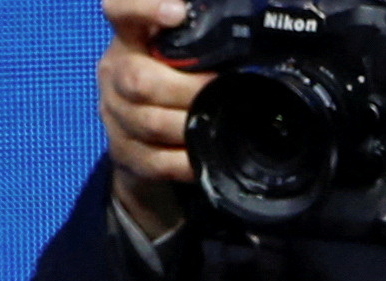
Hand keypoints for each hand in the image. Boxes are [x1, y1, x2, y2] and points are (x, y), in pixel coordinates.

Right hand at [100, 0, 204, 236]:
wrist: (138, 126)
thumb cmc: (173, 72)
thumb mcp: (181, 44)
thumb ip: (202, 31)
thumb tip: (271, 13)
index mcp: (130, 36)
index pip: (121, 10)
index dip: (145, 9)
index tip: (179, 13)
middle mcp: (115, 71)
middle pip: (137, 80)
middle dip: (186, 88)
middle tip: (220, 88)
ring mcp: (113, 113)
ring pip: (147, 122)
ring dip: (188, 124)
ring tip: (219, 120)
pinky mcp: (121, 150)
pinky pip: (153, 160)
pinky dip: (183, 160)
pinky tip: (204, 156)